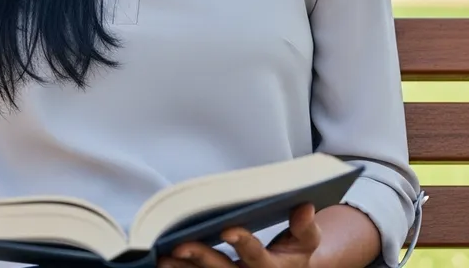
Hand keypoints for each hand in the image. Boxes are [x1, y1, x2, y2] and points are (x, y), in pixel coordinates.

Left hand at [160, 203, 319, 267]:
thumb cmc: (293, 254)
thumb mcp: (307, 243)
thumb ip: (305, 227)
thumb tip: (304, 206)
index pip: (255, 255)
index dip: (242, 242)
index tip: (228, 229)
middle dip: (201, 258)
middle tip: (180, 245)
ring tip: (163, 258)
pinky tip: (161, 262)